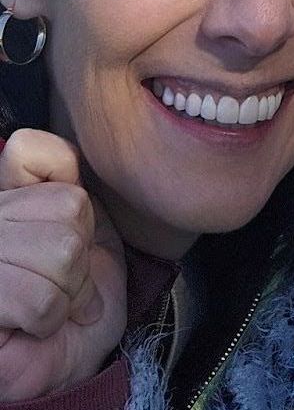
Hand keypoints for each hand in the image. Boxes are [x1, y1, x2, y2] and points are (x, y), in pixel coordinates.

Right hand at [0, 129, 127, 401]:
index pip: (30, 152)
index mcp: (0, 200)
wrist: (71, 354)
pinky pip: (41, 299)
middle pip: (66, 208)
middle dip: (79, 254)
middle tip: (62, 283)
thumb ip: (57, 170)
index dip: (72, 202)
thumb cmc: (78, 287)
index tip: (66, 238)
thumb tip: (21, 143)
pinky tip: (35, 327)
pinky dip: (52, 319)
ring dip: (69, 290)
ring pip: (60, 253)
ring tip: (51, 305)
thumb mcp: (81, 216)